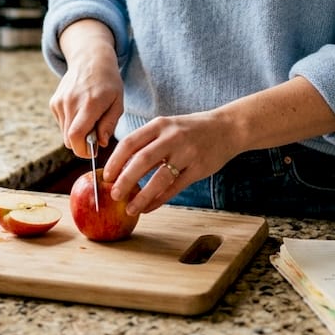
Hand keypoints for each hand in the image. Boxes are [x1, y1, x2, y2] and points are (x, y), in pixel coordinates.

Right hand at [50, 20, 122, 156]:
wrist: (90, 59)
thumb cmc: (109, 83)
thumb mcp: (118, 103)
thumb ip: (109, 124)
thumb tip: (100, 144)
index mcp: (90, 104)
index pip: (76, 136)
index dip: (83, 151)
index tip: (93, 152)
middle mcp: (71, 103)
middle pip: (69, 139)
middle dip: (82, 144)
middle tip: (95, 134)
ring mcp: (60, 102)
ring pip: (65, 133)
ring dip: (77, 133)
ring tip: (89, 118)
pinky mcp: (54, 103)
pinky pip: (61, 124)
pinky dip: (71, 124)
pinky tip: (80, 110)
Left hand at [102, 110, 241, 216]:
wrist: (227, 128)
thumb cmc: (190, 130)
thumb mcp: (167, 127)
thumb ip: (147, 143)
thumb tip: (121, 168)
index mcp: (160, 125)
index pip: (130, 142)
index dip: (116, 161)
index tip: (106, 176)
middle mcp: (172, 137)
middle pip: (142, 161)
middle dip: (125, 181)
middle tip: (114, 195)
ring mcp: (187, 153)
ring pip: (159, 178)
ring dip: (142, 196)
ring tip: (131, 208)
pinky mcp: (199, 169)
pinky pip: (175, 188)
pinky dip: (159, 200)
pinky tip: (149, 207)